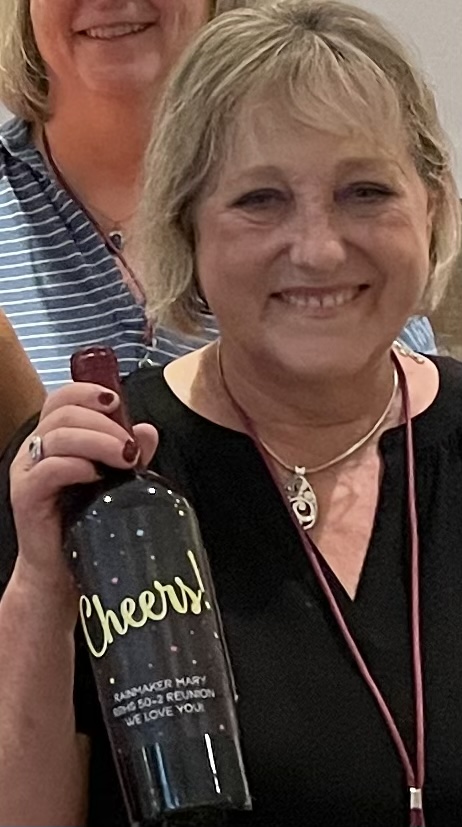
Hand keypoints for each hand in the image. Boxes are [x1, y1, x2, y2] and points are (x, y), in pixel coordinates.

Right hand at [10, 383, 157, 593]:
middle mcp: (35, 450)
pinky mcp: (26, 497)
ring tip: (124, 459)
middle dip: (104, 424)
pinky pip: (48, 469)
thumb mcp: (114, 482)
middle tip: (129, 448)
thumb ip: (128, 452)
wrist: (62, 573)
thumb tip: (147, 430)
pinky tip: (96, 477)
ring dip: (98, 442)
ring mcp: (28, 472)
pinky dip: (76, 466)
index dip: (89, 393)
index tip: (118, 403)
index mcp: (54, 438)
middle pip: (64, 413)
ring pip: (58, 436)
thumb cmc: (85, 524)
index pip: (63, 398)